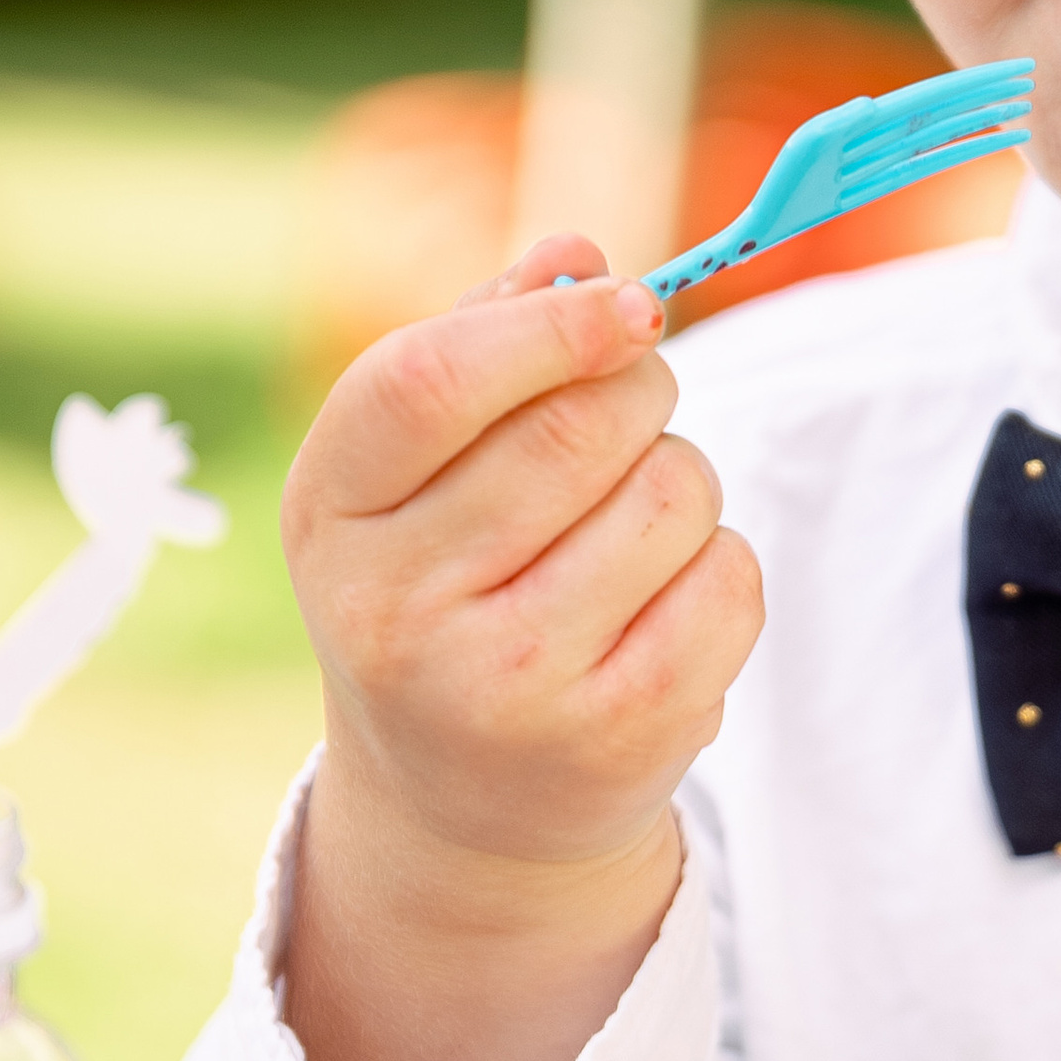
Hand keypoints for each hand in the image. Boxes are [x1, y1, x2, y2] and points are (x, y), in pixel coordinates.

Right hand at [277, 239, 763, 1060]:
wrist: (465, 806)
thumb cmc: (449, 586)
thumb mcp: (419, 471)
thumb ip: (484, 338)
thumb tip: (578, 253)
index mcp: (331, 515)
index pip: (428, 383)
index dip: (548, 324)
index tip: (631, 300)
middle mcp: (398, 612)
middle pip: (579, 425)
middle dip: (638, 388)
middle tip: (631, 411)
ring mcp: (507, 687)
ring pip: (673, 492)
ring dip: (682, 481)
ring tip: (628, 532)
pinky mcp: (616, 737)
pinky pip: (730, 578)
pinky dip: (720, 566)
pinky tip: (659, 606)